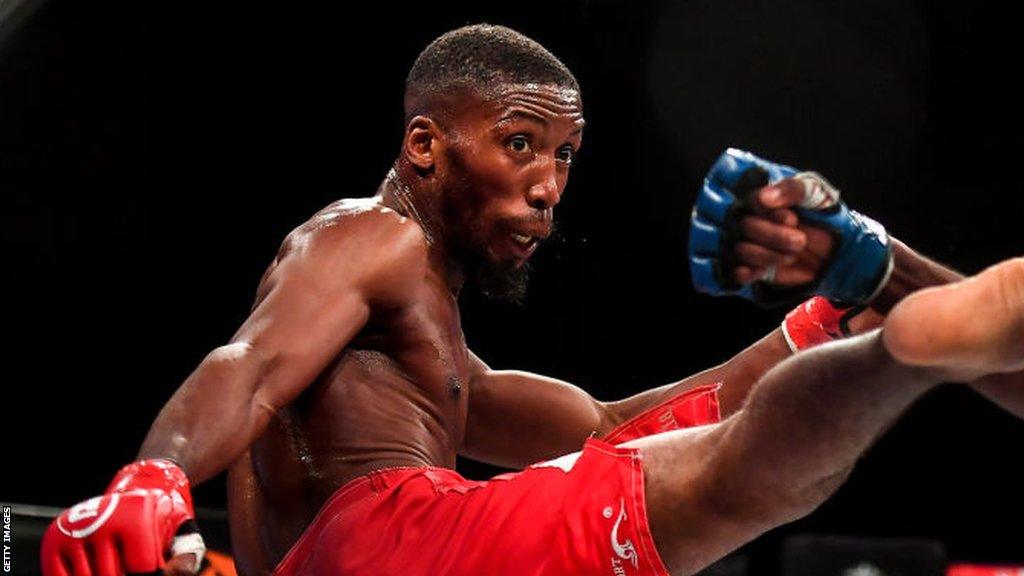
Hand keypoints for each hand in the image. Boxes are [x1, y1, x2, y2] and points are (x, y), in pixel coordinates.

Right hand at [40, 459, 205, 575]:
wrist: (138, 488)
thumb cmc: (162, 516)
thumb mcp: (183, 529)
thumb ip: (186, 555)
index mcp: (137, 516)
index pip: (142, 570)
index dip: (153, 573)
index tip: (156, 560)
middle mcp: (103, 518)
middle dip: (125, 573)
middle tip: (130, 560)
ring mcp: (75, 527)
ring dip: (103, 575)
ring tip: (117, 560)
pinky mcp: (55, 538)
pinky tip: (94, 568)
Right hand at [730, 178, 835, 286]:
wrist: (833, 248)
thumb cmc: (821, 215)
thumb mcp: (815, 193)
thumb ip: (791, 189)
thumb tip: (763, 197)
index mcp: (761, 198)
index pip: (750, 202)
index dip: (770, 214)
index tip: (791, 220)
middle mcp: (749, 220)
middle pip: (744, 226)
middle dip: (774, 236)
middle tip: (800, 241)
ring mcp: (748, 243)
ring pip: (741, 249)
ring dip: (769, 255)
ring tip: (792, 255)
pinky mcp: (750, 267)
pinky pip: (737, 271)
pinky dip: (750, 272)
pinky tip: (765, 270)